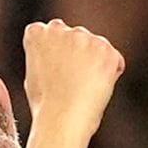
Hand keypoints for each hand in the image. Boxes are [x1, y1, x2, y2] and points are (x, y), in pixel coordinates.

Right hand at [22, 20, 124, 145]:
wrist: (61, 119)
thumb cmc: (46, 107)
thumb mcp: (33, 76)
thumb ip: (45, 57)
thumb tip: (58, 57)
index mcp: (36, 33)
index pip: (51, 33)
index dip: (57, 55)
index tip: (57, 72)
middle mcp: (58, 28)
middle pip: (75, 37)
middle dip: (77, 54)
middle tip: (73, 83)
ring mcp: (82, 36)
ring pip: (95, 47)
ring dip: (95, 62)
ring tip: (84, 89)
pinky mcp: (105, 48)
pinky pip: (114, 59)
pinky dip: (111, 73)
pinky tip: (97, 89)